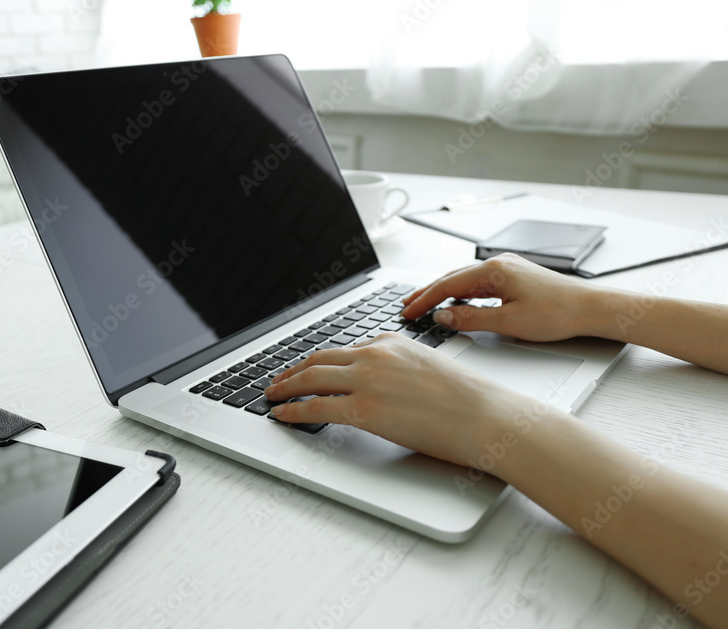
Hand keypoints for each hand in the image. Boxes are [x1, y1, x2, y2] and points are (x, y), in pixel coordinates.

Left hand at [265, 333, 526, 466]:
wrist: (487, 416)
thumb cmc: (469, 400)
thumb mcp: (429, 366)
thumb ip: (399, 367)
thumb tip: (382, 384)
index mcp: (391, 341)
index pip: (343, 349)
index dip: (318, 361)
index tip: (306, 368)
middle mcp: (375, 354)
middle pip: (318, 359)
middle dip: (293, 370)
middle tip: (278, 380)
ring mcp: (367, 380)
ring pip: (310, 378)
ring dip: (285, 387)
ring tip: (272, 395)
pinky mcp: (364, 409)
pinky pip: (315, 407)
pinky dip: (292, 410)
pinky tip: (282, 415)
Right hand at [400, 253, 601, 341]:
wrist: (591, 308)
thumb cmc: (558, 313)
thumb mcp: (508, 322)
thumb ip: (470, 319)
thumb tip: (443, 317)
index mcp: (493, 271)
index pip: (446, 286)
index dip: (424, 300)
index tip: (407, 311)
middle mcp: (498, 264)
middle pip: (452, 278)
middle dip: (427, 293)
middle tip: (406, 305)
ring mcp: (507, 268)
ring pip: (465, 280)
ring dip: (443, 292)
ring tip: (424, 303)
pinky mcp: (515, 276)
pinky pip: (479, 283)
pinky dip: (461, 292)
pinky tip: (456, 301)